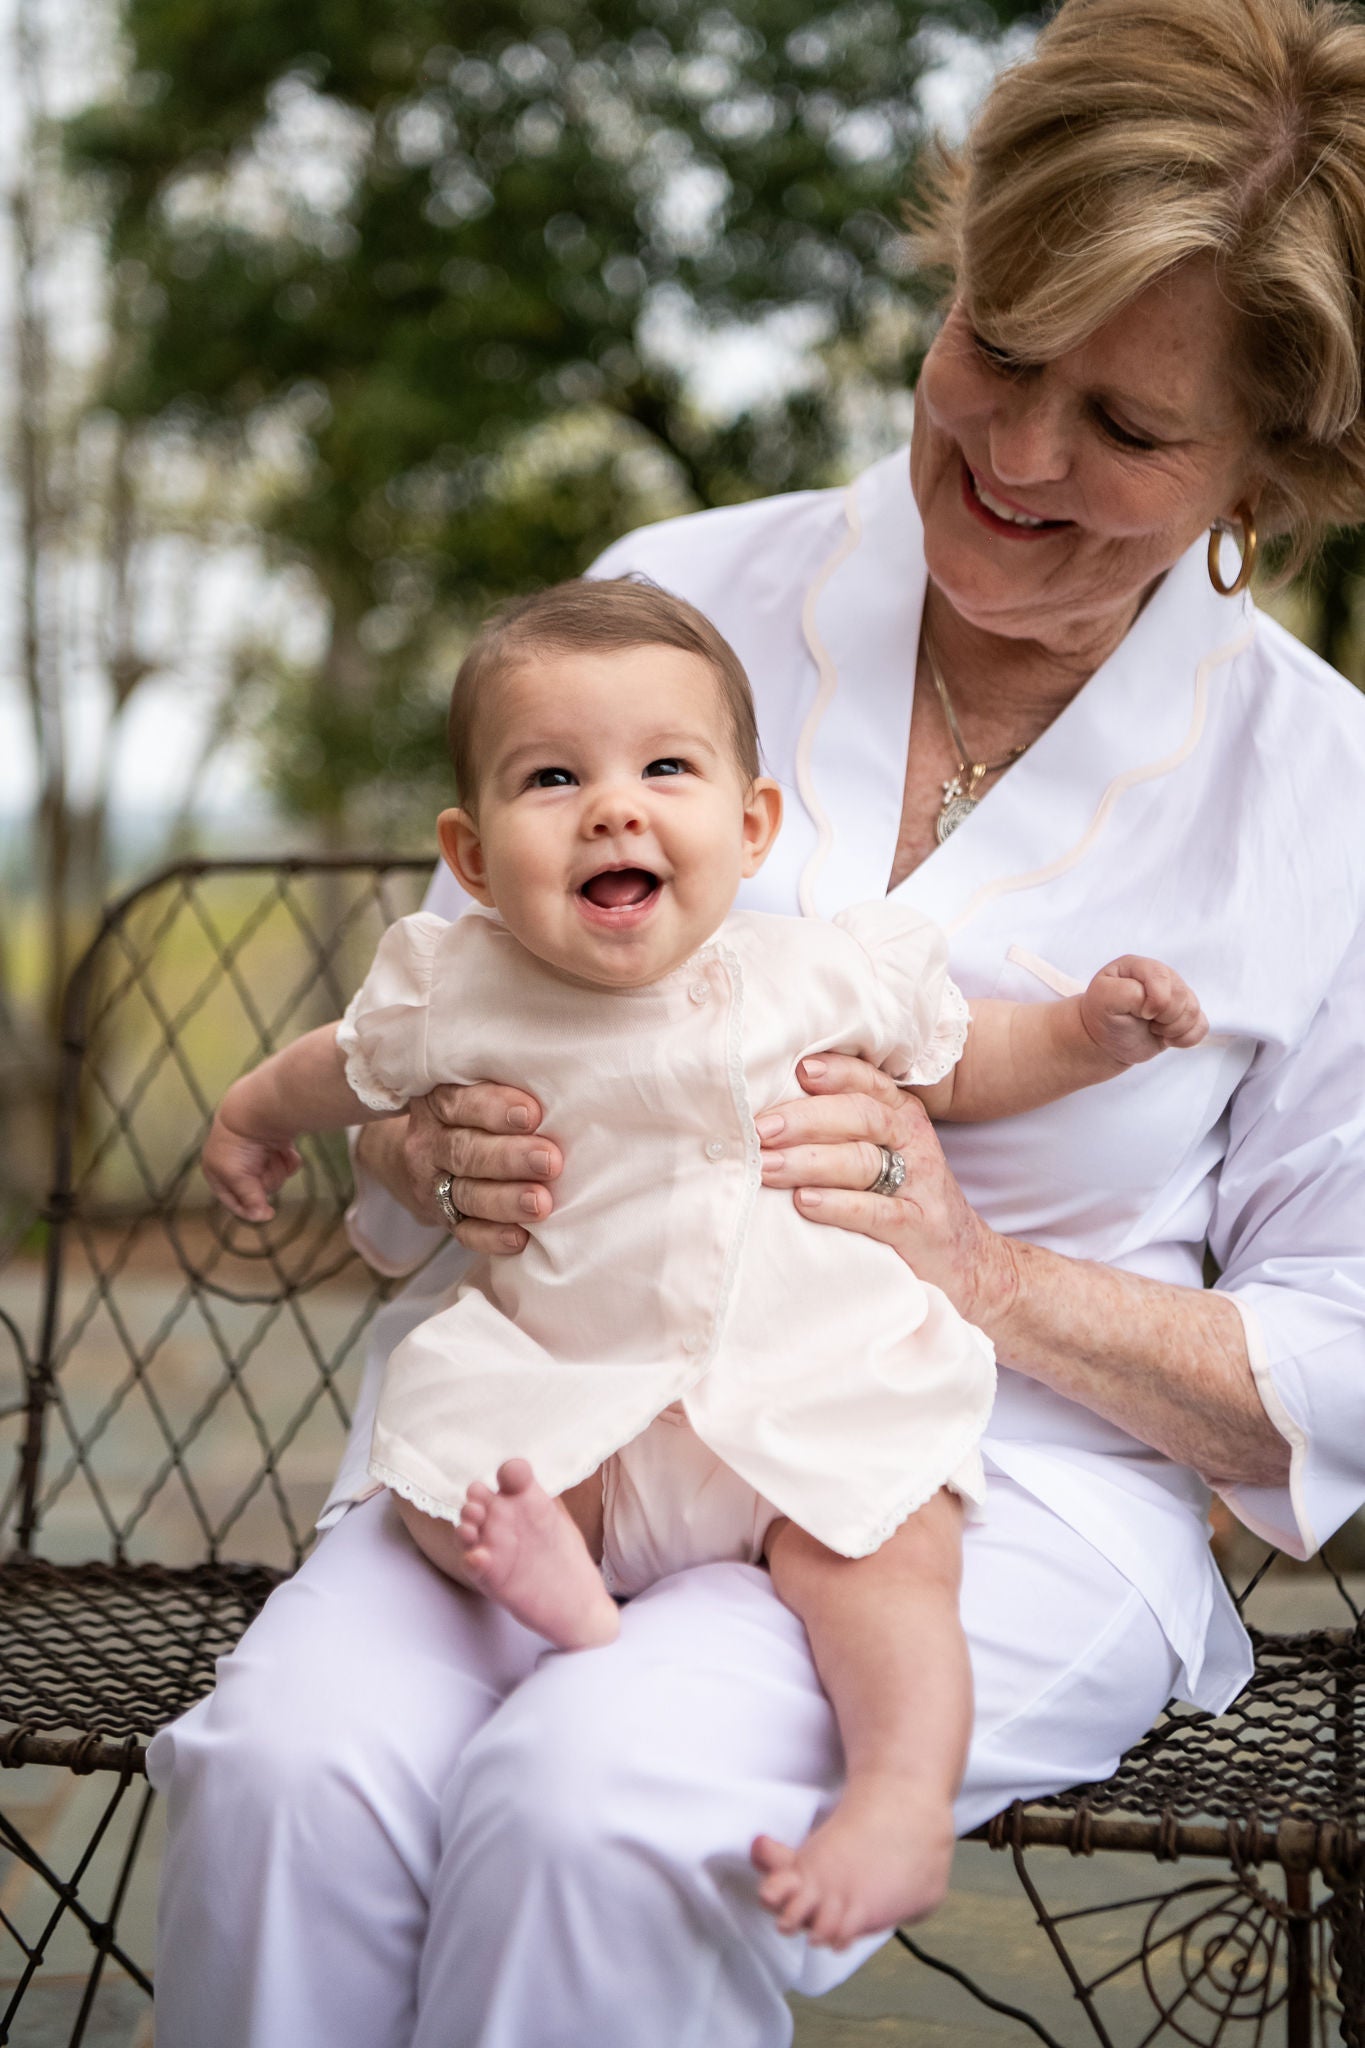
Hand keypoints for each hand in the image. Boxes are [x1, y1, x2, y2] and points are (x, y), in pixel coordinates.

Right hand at [201, 1108, 300, 1223]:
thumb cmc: (240, 1144)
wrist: (259, 1108)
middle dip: (265, 1180)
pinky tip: (287, 1150)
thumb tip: (261, 1216)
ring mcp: (258, 1152)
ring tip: (272, 1153)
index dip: (247, 1208)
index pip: (231, 1199)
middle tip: (262, 1166)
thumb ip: (250, 1199)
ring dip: (276, 1168)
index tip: (268, 1214)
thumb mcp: (238, 1177)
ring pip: (274, 1176)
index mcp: (216, 1168)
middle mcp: (236, 1161)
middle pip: (257, 1189)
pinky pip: (287, 1163)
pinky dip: (289, 1159)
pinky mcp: (276, 1143)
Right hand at [359, 1083, 561, 1257]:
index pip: (460, 1103)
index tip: (532, 1115)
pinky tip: (520, 1238)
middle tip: (549, 1162)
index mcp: (438, 1104)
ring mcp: (433, 1185)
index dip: (495, 1108)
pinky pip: (465, 1232)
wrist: (416, 1159)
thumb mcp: (475, 1091)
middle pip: (466, 1151)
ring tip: (540, 1203)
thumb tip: (566, 1089)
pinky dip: (492, 1237)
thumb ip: (508, 1088)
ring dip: (505, 1201)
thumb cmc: (472, 1117)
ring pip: (467, 1194)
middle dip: (510, 1158)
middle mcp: (430, 1144)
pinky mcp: (443, 1219)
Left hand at [756, 1055, 1018, 1330]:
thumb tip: (768, 1112)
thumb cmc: (904, 1199)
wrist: (966, 1262)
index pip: (868, 1082)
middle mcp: (912, 1142)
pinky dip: (838, 1205)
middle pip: (860, 1116)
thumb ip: (841, 1128)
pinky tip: (804, 1202)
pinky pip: (876, 1212)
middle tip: (760, 1128)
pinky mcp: (918, 1229)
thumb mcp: (885, 1152)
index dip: (836, 1073)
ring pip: (862, 1161)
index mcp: (901, 1115)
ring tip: (766, 1166)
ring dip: (809, 1162)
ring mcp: (919, 1185)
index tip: (798, 1070)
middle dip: (805, 1119)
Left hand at [1080, 956, 1207, 1065]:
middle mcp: (1161, 977)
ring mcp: (1175, 995)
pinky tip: (1166, 1039)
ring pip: (1193, 1011)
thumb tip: (1157, 1003)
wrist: (1105, 1040)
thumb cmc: (1102, 1016)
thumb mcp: (1104, 1000)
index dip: (1158, 1000)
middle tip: (1145, 1021)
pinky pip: (1201, 1026)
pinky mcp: (1184, 1015)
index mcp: (1140, 966)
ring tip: (1152, 1029)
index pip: (1162, 976)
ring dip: (1173, 1029)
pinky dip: (1186, 1038)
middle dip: (1164, 1017)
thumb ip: (1129, 993)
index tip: (1141, 1014)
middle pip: (1182, 995)